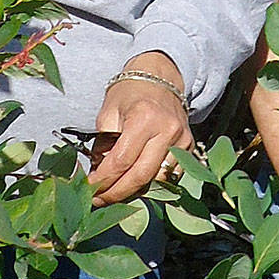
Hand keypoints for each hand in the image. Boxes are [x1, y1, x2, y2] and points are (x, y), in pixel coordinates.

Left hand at [88, 53, 192, 205]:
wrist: (160, 77)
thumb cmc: (130, 93)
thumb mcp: (108, 113)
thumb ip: (103, 144)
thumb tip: (98, 174)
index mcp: (144, 118)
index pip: (121, 161)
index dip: (103, 180)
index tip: (89, 189)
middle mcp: (167, 130)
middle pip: (141, 176)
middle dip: (118, 193)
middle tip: (100, 200)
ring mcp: (182, 140)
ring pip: (157, 180)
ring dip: (134, 191)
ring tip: (115, 193)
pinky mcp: (189, 146)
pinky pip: (170, 175)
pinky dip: (151, 183)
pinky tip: (134, 184)